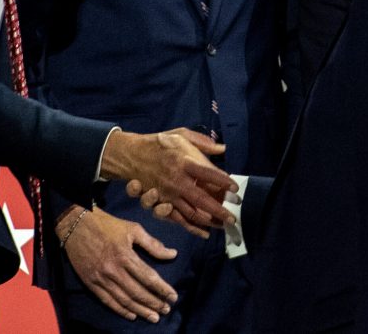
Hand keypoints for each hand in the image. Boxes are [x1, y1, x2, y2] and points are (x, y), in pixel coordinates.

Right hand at [58, 205, 177, 321]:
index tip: (174, 297)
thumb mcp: (132, 229)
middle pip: (138, 292)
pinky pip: (108, 301)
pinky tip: (132, 315)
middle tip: (166, 310)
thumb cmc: (107, 225)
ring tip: (154, 317)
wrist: (75, 224)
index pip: (148, 277)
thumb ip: (153, 244)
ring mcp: (101, 278)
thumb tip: (173, 254)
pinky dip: (121, 310)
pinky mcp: (90, 283)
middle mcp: (113, 270)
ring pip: (124, 300)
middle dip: (154, 303)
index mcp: (125, 255)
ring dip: (141, 310)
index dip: (163, 289)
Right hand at [100, 128, 235, 237]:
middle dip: (219, 210)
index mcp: (183, 162)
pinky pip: (178, 219)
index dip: (223, 181)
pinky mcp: (162, 203)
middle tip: (233, 218)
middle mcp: (177, 181)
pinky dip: (191, 228)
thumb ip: (202, 142)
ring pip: (191, 213)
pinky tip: (204, 233)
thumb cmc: (160, 144)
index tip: (236, 188)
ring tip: (223, 225)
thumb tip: (223, 149)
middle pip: (201, 199)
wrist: (131, 154)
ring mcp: (169, 195)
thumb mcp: (180, 134)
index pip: (208, 173)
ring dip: (208, 221)